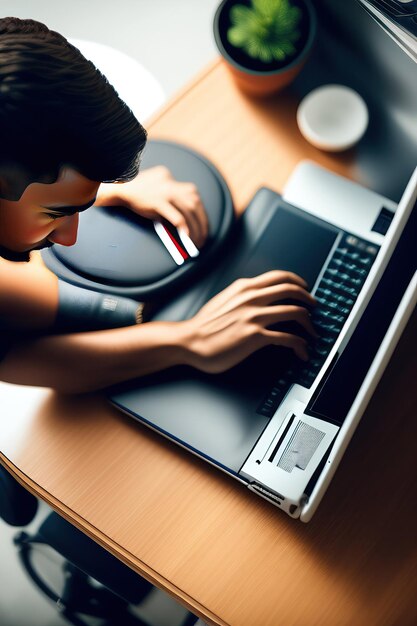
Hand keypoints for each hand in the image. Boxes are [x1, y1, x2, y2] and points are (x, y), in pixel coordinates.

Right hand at [98, 166, 208, 248]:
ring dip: (196, 227)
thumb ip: (170, 202)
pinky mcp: (158, 202)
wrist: (118, 190)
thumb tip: (184, 224)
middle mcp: (171, 183)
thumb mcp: (156, 193)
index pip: (193, 195)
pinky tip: (187, 236)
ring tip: (196, 241)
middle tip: (204, 236)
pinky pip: (176, 216)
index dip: (200, 212)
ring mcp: (165, 192)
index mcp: (170, 179)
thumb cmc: (137, 195)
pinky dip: (184, 227)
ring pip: (189, 209)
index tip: (203, 224)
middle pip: (194, 202)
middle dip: (202, 221)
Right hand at [180, 270, 316, 373]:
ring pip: (295, 312)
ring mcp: (254, 317)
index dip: (298, 282)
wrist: (189, 341)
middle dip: (309, 299)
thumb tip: (258, 298)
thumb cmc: (203, 326)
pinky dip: (300, 344)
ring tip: (312, 332)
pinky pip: (288, 337)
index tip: (305, 289)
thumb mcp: (224, 300)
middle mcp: (251, 299)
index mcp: (244, 288)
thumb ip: (242, 296)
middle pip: (292, 291)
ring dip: (309, 323)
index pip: (279, 276)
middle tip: (314, 308)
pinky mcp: (255, 336)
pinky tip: (301, 349)